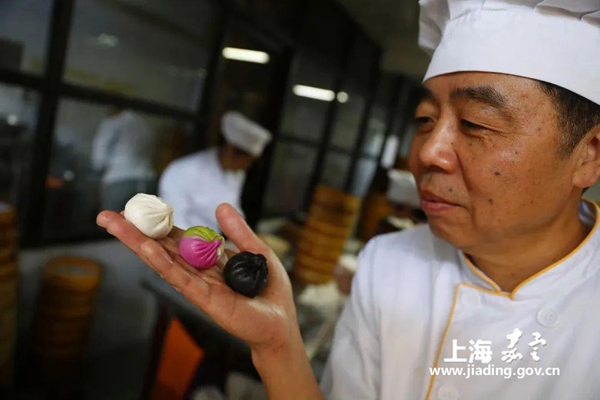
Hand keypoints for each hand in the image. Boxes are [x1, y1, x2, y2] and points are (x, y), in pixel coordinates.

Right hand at [96, 204, 297, 353]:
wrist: (280, 321)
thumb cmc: (269, 289)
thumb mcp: (257, 251)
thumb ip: (239, 231)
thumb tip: (221, 206)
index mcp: (207, 258)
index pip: (176, 238)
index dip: (156, 224)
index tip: (134, 209)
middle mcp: (196, 271)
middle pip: (161, 247)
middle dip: (134, 231)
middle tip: (107, 216)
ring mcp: (197, 285)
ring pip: (162, 260)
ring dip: (138, 243)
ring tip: (116, 225)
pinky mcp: (204, 298)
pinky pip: (179, 278)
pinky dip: (162, 262)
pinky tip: (146, 248)